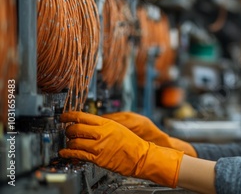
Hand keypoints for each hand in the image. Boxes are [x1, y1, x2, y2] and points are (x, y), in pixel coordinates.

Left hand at [59, 112, 183, 187]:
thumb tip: (89, 122)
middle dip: (68, 130)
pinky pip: (78, 154)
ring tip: (70, 142)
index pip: (82, 116)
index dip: (69, 116)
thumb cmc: (133, 142)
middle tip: (67, 130)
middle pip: (76, 128)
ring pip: (75, 141)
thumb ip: (104, 125)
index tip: (64, 117)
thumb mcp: (119, 127)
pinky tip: (65, 152)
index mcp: (107, 123)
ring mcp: (99, 146)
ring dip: (69, 142)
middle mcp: (102, 134)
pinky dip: (68, 153)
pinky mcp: (98, 159)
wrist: (142, 156)